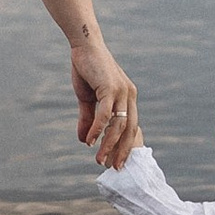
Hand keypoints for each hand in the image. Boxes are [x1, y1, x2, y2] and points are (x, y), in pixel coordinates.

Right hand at [70, 29, 138, 170]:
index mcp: (128, 98)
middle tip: (115, 168)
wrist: (84, 46)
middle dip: (122, 150)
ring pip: (119, 125)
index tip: (118, 162)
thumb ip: (88, 119)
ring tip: (99, 159)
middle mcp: (129, 96)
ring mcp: (122, 91)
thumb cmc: (87, 70)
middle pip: (130, 129)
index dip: (126, 145)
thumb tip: (84, 141)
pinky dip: (98, 129)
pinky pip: (106, 114)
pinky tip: (90, 140)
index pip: (131, 127)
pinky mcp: (111, 87)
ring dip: (109, 144)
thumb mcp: (87, 99)